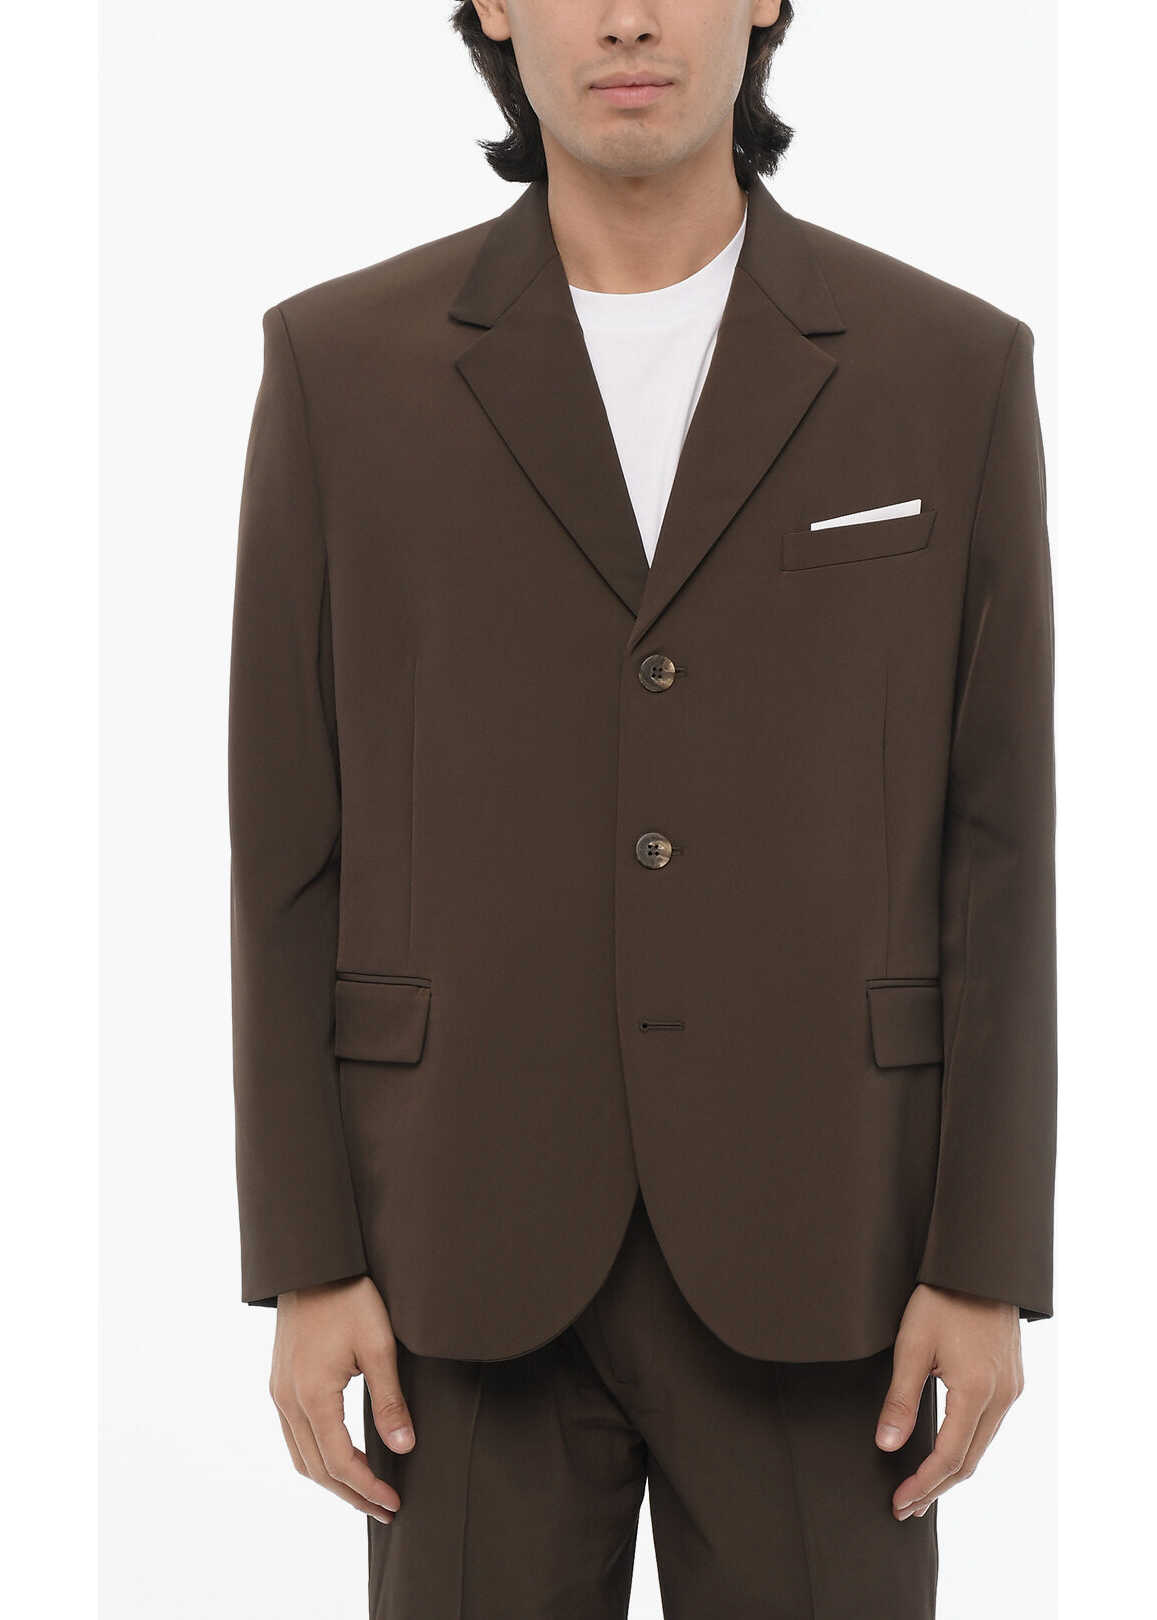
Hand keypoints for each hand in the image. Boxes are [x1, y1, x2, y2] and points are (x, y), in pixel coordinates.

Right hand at [270, 1275, 414, 1523]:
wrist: (312, 1262)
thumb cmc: (349, 1297)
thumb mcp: (379, 1346)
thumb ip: (390, 1401)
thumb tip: (405, 1447)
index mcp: (312, 1396)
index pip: (339, 1463)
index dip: (367, 1488)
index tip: (393, 1502)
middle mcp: (288, 1401)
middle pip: (316, 1469)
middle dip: (351, 1495)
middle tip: (384, 1510)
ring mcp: (279, 1392)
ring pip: (300, 1456)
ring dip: (332, 1480)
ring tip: (365, 1492)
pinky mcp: (280, 1382)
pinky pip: (294, 1435)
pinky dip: (317, 1456)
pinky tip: (340, 1456)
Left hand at [875, 1283, 1022, 1519]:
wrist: (980, 1264)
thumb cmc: (942, 1298)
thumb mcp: (912, 1345)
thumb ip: (900, 1399)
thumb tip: (887, 1445)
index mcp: (976, 1391)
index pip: (949, 1456)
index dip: (923, 1485)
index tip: (899, 1502)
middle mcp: (1001, 1397)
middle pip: (969, 1460)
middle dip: (936, 1488)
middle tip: (906, 1507)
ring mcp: (1011, 1389)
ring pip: (982, 1446)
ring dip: (951, 1471)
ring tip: (921, 1489)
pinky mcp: (1011, 1380)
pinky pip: (989, 1427)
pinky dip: (966, 1447)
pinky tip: (947, 1452)